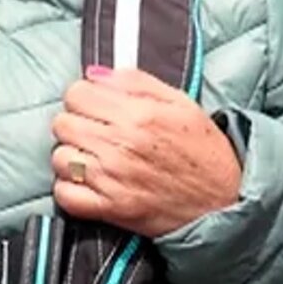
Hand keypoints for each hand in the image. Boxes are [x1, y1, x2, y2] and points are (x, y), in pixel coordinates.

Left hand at [51, 67, 240, 236]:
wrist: (223, 201)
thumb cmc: (204, 151)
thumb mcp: (180, 103)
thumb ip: (135, 82)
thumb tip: (95, 74)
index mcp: (139, 115)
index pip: (77, 93)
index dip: (84, 96)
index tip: (95, 105)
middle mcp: (121, 145)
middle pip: (62, 123)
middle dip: (75, 122)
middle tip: (94, 130)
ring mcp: (112, 179)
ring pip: (59, 158)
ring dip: (72, 155)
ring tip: (93, 157)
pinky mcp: (110, 209)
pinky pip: (64, 195)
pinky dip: (70, 188)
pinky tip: (88, 181)